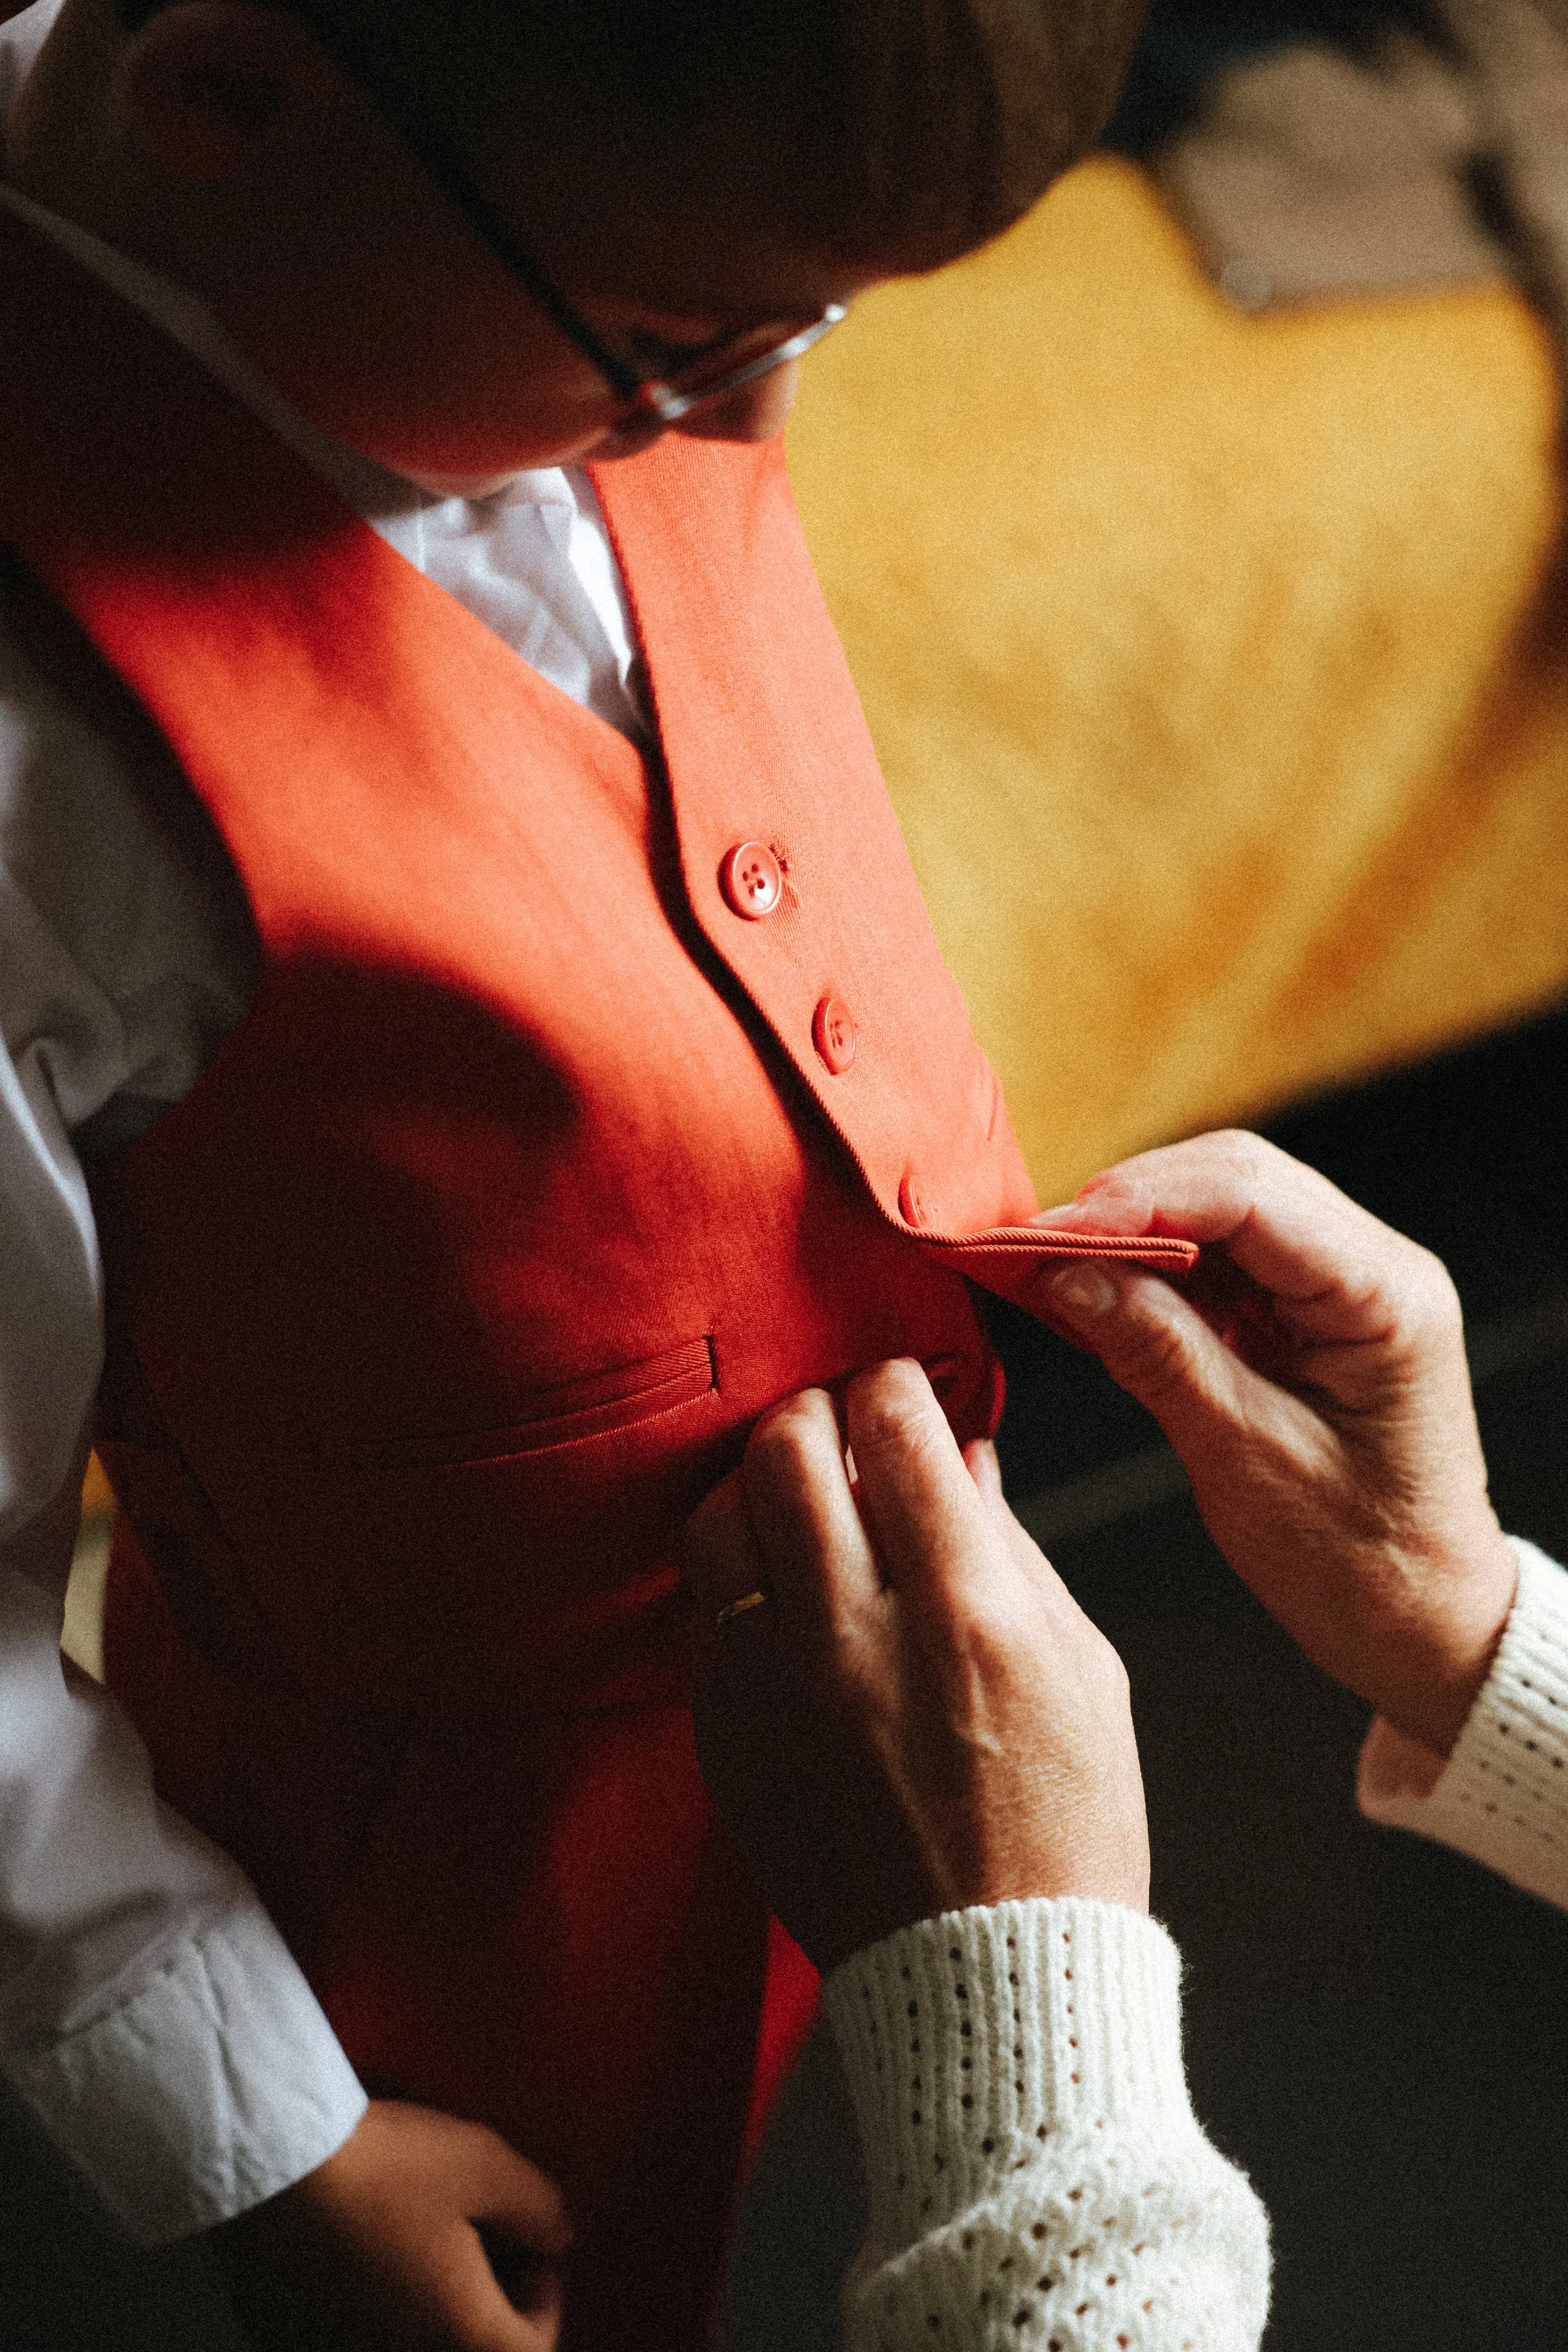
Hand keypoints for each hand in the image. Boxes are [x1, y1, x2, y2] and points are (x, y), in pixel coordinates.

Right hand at [212, 2098, 569, 2351]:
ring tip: (421, 2244)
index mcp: (459, 2341)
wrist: (269, 2163)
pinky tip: (363, 2253)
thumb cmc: (386, 2166)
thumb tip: (555, 2241)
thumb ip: (542, 2212)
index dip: (545, 2299)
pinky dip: (372, 2311)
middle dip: (482, 2304)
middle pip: (467, 2349)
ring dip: (426, 2311)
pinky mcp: (290, 2346)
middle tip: (476, 2241)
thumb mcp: (488, 2166)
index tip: (527, 2245)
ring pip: (408, 2343)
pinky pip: (354, 2337)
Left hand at [682, 1359, 1148, 1972]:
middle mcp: (855, 1641)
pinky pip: (704, 1611)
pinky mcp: (726, 1739)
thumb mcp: (1084, 1669)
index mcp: (967, 1613)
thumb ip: (1012, 1546)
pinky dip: (740, 1576)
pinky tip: (783, 1588)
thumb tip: (965, 1450)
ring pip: (718, 1519)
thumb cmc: (1064, 1822)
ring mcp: (774, 1692)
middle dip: (817, 1410)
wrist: (987, 1975)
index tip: (901, 1388)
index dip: (895, 1385)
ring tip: (797, 1495)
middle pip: (787, 1451)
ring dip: (757, 1483)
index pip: (896, 1431)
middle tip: (841, 1423)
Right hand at [1035, 1131, 1518, 1756]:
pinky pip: (1219, 1257)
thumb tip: (1067, 1275)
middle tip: (1029, 1249)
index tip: (1044, 1234)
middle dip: (1125, 1204)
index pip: (1250, 1196)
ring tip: (1049, 1268)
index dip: (1138, 1202)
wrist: (1422, 1623)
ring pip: (1220, 1206)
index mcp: (1386, 1295)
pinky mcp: (1307, 1309)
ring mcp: (1342, 1283)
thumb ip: (1160, 1355)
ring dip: (1131, 1231)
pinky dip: (1150, 1267)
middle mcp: (1374, 1267)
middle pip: (1234, 1178)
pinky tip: (1094, 1293)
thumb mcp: (1248, 1462)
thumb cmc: (1362, 1563)